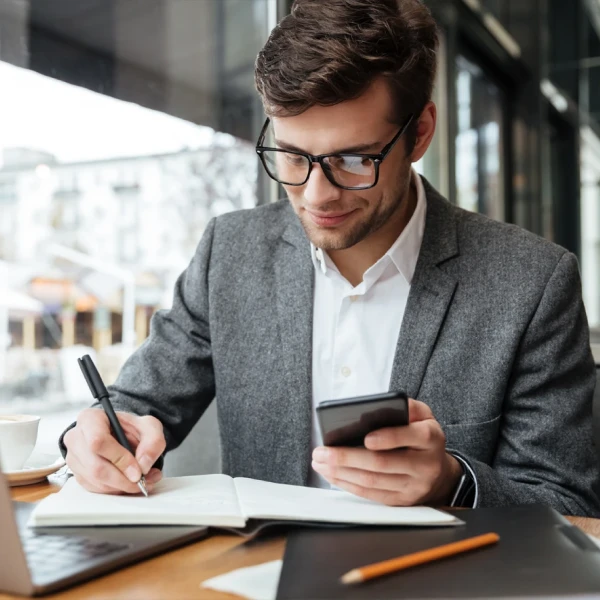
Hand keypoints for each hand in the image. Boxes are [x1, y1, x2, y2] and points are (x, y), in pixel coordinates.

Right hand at [64, 408, 165, 494]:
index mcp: (90, 418)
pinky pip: (95, 488)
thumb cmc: (131, 428)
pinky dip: (115, 490)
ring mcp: (74, 457)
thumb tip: (143, 465)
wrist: (122, 434)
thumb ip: (153, 442)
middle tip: (143, 481)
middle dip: (123, 479)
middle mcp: (76, 437)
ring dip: (121, 486)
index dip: (119, 459)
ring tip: (143, 481)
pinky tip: (129, 483)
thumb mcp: (150, 427)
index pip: (98, 441)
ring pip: (95, 481)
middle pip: (96, 466)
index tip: (138, 470)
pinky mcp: (77, 474)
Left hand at [311, 398, 461, 505]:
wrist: (439, 472)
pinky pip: (371, 495)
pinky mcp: (401, 501)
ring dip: (342, 472)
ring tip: (320, 462)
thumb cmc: (422, 436)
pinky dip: (348, 485)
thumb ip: (407, 406)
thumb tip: (381, 406)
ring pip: (373, 482)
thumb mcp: (423, 415)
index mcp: (430, 438)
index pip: (411, 436)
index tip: (365, 438)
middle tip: (323, 451)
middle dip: (348, 457)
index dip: (388, 438)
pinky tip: (332, 475)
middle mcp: (425, 465)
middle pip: (383, 463)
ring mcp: (413, 486)